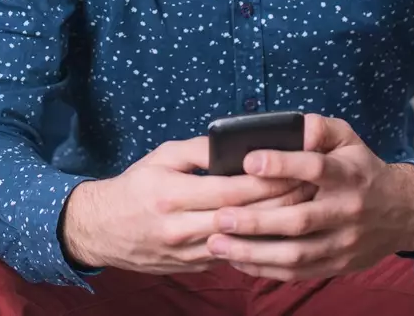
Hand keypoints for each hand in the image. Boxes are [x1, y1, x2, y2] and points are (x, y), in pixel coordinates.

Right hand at [60, 136, 313, 273]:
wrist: (102, 229)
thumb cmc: (135, 186)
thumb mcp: (161, 157)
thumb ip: (198, 150)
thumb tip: (234, 144)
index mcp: (172, 195)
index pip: (232, 190)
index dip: (268, 183)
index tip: (296, 171)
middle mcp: (181, 228)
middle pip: (243, 218)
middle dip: (281, 205)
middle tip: (310, 190)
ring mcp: (187, 254)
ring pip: (242, 244)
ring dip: (274, 228)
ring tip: (302, 211)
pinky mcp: (193, 268)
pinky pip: (231, 257)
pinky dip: (256, 244)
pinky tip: (277, 232)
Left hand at [206, 113, 413, 280]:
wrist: (403, 212)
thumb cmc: (361, 169)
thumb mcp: (348, 139)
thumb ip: (320, 128)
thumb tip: (294, 126)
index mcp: (348, 175)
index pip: (315, 168)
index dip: (282, 164)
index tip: (248, 161)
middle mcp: (347, 211)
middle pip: (299, 220)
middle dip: (256, 221)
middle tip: (219, 217)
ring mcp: (343, 242)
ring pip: (296, 254)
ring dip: (254, 252)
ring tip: (217, 244)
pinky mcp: (338, 264)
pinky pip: (299, 272)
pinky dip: (266, 269)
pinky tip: (237, 261)